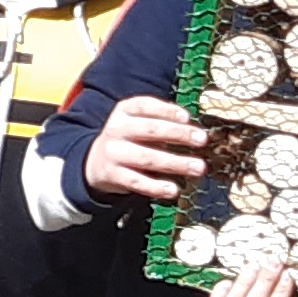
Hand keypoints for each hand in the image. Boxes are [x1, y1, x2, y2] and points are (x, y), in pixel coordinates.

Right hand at [87, 96, 212, 204]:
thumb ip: (162, 122)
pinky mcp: (112, 175)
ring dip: (176, 163)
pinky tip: (174, 190)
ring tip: (199, 168)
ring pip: (147, 157)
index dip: (167, 111)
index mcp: (124, 111)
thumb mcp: (137, 122)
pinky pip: (137, 181)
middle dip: (178, 134)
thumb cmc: (130, 139)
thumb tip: (195, 131)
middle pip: (150, 130)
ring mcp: (114, 153)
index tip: (187, 118)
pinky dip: (156, 186)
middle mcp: (117, 129)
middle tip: (202, 140)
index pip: (145, 106)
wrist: (95, 162)